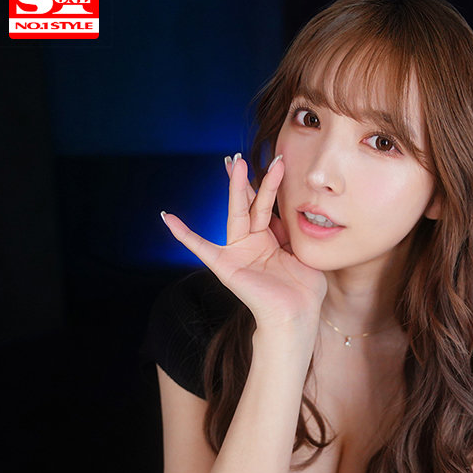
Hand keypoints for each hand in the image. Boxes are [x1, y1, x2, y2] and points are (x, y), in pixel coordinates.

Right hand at [161, 154, 326, 328]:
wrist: (296, 317)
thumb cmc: (304, 291)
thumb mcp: (303, 253)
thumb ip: (292, 231)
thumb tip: (287, 210)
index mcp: (270, 240)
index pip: (266, 207)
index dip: (269, 185)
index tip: (274, 162)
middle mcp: (252, 243)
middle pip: (250, 204)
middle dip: (248, 179)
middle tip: (243, 156)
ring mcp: (238, 252)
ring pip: (236, 214)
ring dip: (235, 188)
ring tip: (232, 163)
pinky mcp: (226, 266)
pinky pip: (201, 248)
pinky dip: (184, 234)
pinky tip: (168, 217)